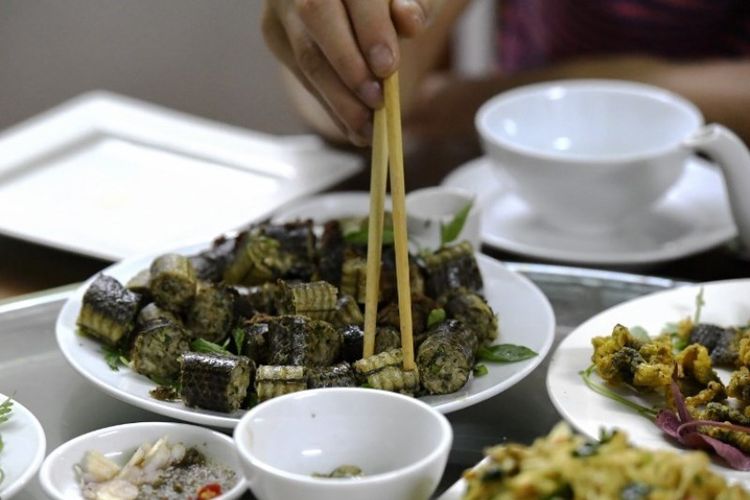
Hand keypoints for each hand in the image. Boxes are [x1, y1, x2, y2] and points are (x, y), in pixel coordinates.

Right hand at [262, 0, 432, 144]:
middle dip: (349, 67)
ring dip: (339, 99)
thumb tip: (408, 20)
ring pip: (306, 55)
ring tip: (369, 129)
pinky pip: (302, 76)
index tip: (388, 68)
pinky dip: (331, 106)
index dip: (371, 29)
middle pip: (316, 16)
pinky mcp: (276, 34)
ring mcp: (281, 5)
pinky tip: (354, 128)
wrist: (355, 0)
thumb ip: (419, 3)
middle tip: (378, 103)